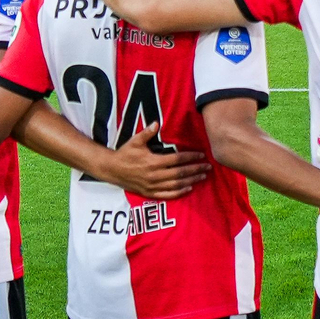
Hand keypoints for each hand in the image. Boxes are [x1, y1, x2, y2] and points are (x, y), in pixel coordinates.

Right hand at [92, 137, 211, 200]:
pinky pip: (167, 194)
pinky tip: (188, 188)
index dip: (190, 157)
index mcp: (152, 161)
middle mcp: (154, 175)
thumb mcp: (134, 141)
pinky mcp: (149, 193)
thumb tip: (157, 123)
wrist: (111, 170)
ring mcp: (152, 185)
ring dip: (191, 181)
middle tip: (208, 167)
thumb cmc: (124, 154)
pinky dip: (179, 192)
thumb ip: (147, 133)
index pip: (177, 159)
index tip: (202, 155)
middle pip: (180, 173)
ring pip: (176, 184)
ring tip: (202, 177)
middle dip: (195, 170)